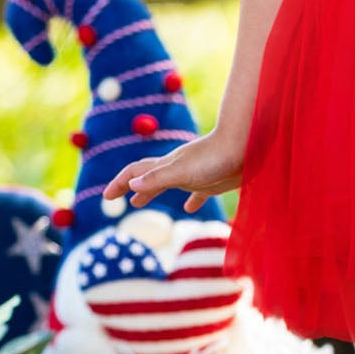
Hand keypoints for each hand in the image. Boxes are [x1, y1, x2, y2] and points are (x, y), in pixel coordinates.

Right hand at [101, 129, 244, 213]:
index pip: (135, 172)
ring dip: (152, 192)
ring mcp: (195, 174)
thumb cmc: (216, 158)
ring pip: (168, 184)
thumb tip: (131, 185)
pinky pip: (197, 192)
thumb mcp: (183, 171)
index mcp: (167, 165)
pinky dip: (190, 200)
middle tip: (117, 198)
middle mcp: (178, 168)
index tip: (106, 197)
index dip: (119, 183)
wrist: (248, 146)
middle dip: (130, 187)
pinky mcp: (213, 181)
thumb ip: (159, 178)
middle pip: (148, 177)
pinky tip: (190, 207)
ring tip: (139, 201)